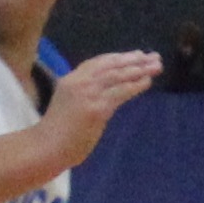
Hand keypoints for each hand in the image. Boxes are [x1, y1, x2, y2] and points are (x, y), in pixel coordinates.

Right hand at [37, 51, 166, 160]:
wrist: (47, 148)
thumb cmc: (57, 133)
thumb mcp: (68, 106)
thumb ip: (85, 96)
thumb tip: (107, 96)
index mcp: (70, 80)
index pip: (98, 62)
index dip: (119, 57)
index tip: (136, 54)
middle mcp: (79, 82)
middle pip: (111, 65)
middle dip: (134, 60)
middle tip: (154, 57)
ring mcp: (87, 94)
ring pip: (118, 75)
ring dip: (140, 69)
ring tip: (156, 66)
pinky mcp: (97, 109)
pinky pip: (121, 92)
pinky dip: (136, 85)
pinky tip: (147, 82)